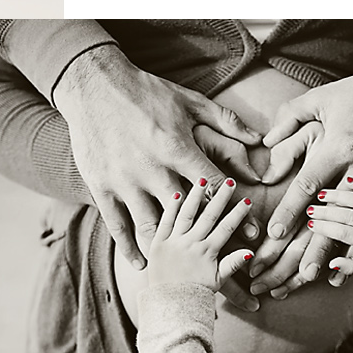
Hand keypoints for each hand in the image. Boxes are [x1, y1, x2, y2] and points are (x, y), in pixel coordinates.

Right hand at [53, 45, 262, 269]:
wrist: (94, 86)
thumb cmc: (147, 91)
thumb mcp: (190, 101)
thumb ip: (226, 121)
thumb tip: (258, 139)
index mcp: (178, 149)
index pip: (214, 189)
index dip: (235, 213)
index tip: (250, 233)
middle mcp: (153, 170)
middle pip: (187, 216)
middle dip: (208, 240)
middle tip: (225, 261)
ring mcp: (125, 182)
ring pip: (152, 228)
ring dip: (170, 250)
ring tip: (185, 266)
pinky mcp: (102, 188)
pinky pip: (117, 227)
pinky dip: (130, 249)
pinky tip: (142, 264)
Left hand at [145, 179, 256, 291]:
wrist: (169, 303)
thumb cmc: (195, 293)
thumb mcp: (217, 280)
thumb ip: (232, 263)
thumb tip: (250, 251)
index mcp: (207, 252)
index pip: (226, 228)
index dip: (238, 214)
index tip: (247, 200)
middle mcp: (191, 244)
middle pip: (209, 215)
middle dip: (221, 197)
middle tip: (230, 182)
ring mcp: (173, 242)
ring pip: (186, 214)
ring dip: (196, 195)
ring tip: (204, 179)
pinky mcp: (158, 243)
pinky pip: (165, 222)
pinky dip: (172, 208)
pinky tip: (178, 194)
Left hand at [252, 48, 352, 297]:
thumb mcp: (322, 97)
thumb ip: (290, 118)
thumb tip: (266, 144)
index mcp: (339, 146)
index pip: (307, 185)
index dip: (288, 211)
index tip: (272, 235)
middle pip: (330, 215)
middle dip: (310, 246)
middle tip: (292, 272)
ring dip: (335, 252)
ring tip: (314, 277)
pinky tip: (352, 264)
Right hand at [307, 177, 352, 278]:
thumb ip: (350, 267)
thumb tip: (330, 264)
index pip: (343, 233)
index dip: (325, 228)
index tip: (310, 224)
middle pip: (347, 215)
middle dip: (326, 212)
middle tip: (309, 209)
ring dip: (338, 195)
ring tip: (321, 194)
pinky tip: (346, 180)